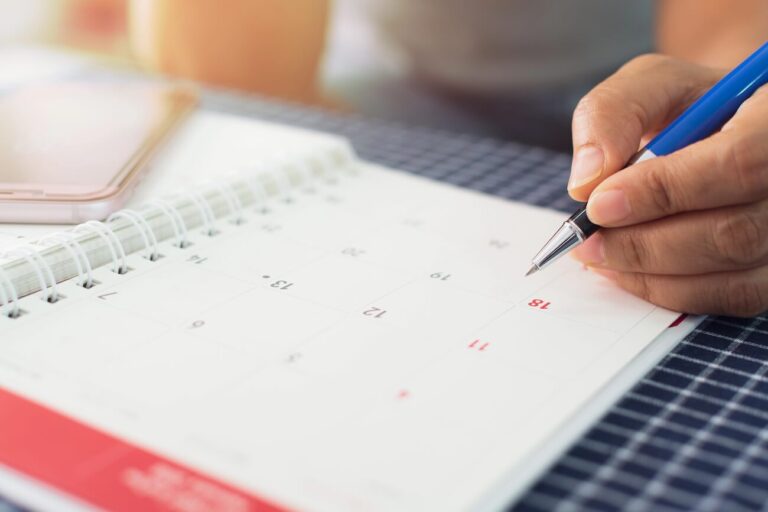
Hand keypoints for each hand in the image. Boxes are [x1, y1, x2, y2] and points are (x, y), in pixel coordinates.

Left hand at [567, 54, 767, 316]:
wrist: (728, 132)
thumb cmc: (693, 108)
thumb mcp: (653, 85)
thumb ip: (614, 113)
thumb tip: (586, 181)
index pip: (740, 161)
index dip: (664, 190)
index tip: (600, 203)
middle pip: (735, 232)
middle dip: (644, 244)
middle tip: (588, 240)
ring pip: (732, 276)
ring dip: (650, 273)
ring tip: (599, 253)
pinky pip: (729, 297)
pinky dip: (669, 291)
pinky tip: (629, 270)